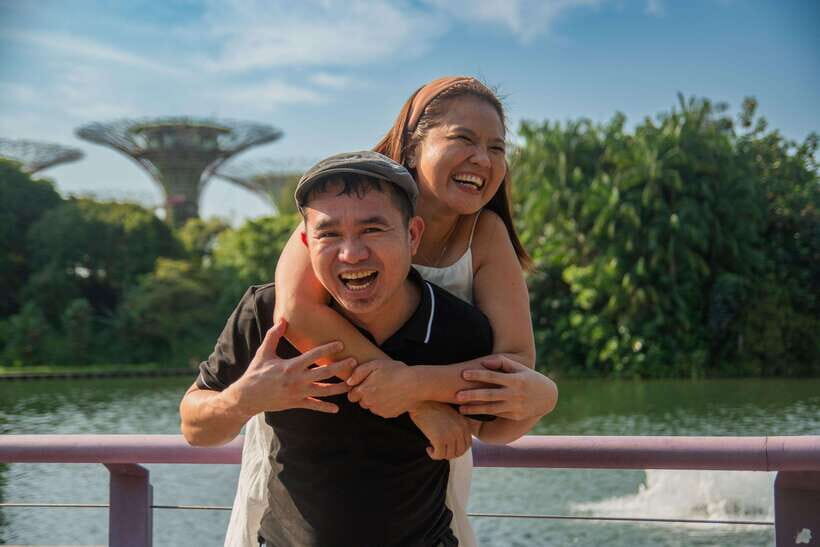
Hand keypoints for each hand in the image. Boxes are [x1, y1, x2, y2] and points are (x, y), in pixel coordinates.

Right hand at [232, 319, 355, 415]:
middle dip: (340, 367)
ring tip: (352, 385)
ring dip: (338, 388)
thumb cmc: (256, 373)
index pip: (313, 355)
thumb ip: (273, 336)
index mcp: (290, 366)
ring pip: (323, 391)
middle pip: (324, 373)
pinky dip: (325, 408)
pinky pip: (313, 406)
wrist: (247, 397)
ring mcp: (297, 393)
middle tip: (354, 362)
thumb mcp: (263, 353)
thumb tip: (282, 319)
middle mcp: (297, 380)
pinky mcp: (295, 404)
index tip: (341, 344)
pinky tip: (336, 409)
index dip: (328, 349)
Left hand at [346, 359, 419, 417]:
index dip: (357, 389)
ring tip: (387, 390)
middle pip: (361, 402)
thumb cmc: (395, 371)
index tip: (365, 383)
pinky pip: (382, 411)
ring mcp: (379, 410)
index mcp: (364, 391)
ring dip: (375, 401)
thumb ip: (358, 373)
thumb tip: (348, 382)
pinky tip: (393, 396)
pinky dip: (385, 405)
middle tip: (378, 385)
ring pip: (371, 407)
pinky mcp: (388, 415)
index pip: (351, 396)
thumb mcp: (375, 365)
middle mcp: (369, 403)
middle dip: (366, 395)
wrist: (415, 384)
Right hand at [409, 401, 472, 459]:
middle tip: (439, 449)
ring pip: (449, 455)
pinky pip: (439, 455)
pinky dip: (433, 455)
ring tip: (433, 447)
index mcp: (465, 424)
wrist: (421, 402)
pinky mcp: (440, 439)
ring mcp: (451, 435)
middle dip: (449, 454)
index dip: (457, 449)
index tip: (447, 447)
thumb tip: (455, 445)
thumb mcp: (452, 416)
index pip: (467, 445)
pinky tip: (428, 448)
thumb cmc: (433, 408)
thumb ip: (457, 427)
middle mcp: (460, 430)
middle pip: (459, 452)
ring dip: (440, 454)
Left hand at [456, 355, 556, 419]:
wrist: (547, 397)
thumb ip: (502, 362)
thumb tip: (484, 362)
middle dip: (473, 395)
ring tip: (460, 409)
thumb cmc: (529, 378)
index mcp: (516, 380)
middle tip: (457, 395)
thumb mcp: (520, 367)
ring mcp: (515, 406)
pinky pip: (496, 415)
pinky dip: (483, 415)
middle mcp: (515, 394)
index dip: (478, 375)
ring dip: (474, 409)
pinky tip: (471, 414)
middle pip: (490, 395)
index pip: (493, 376)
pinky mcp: (514, 416)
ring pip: (491, 409)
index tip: (464, 373)